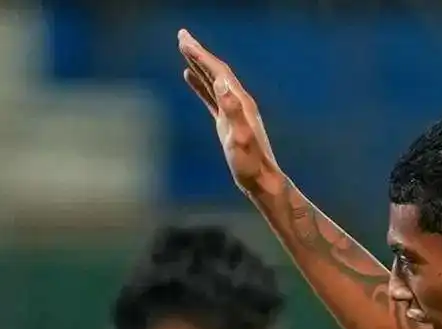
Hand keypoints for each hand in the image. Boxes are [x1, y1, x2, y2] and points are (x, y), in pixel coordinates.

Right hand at [177, 28, 280, 191]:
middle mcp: (237, 101)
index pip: (218, 71)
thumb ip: (232, 111)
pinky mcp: (226, 120)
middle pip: (216, 70)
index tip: (184, 40)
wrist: (260, 180)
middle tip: (181, 36)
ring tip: (183, 50)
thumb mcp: (240, 137)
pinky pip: (210, 95)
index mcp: (239, 101)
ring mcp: (233, 110)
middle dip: (198, 52)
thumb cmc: (249, 163)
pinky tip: (189, 76)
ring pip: (212, 79)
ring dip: (198, 63)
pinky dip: (200, 82)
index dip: (201, 55)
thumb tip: (221, 84)